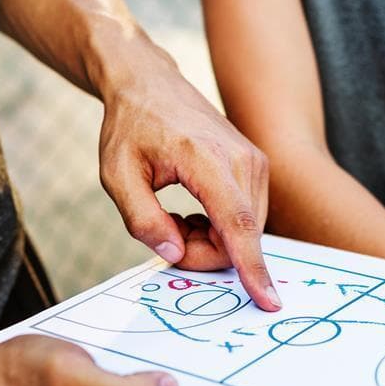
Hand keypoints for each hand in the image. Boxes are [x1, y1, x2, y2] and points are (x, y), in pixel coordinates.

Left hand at [97, 47, 279, 310]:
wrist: (150, 84)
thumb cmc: (130, 127)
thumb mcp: (116, 175)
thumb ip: (142, 220)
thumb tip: (173, 254)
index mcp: (206, 159)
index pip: (237, 223)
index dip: (252, 268)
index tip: (269, 301)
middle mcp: (242, 159)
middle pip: (240, 237)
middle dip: (202, 252)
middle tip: (165, 231)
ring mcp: (255, 161)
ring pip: (245, 232)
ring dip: (210, 241)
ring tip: (176, 215)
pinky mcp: (257, 166)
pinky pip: (247, 218)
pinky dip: (220, 228)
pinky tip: (194, 209)